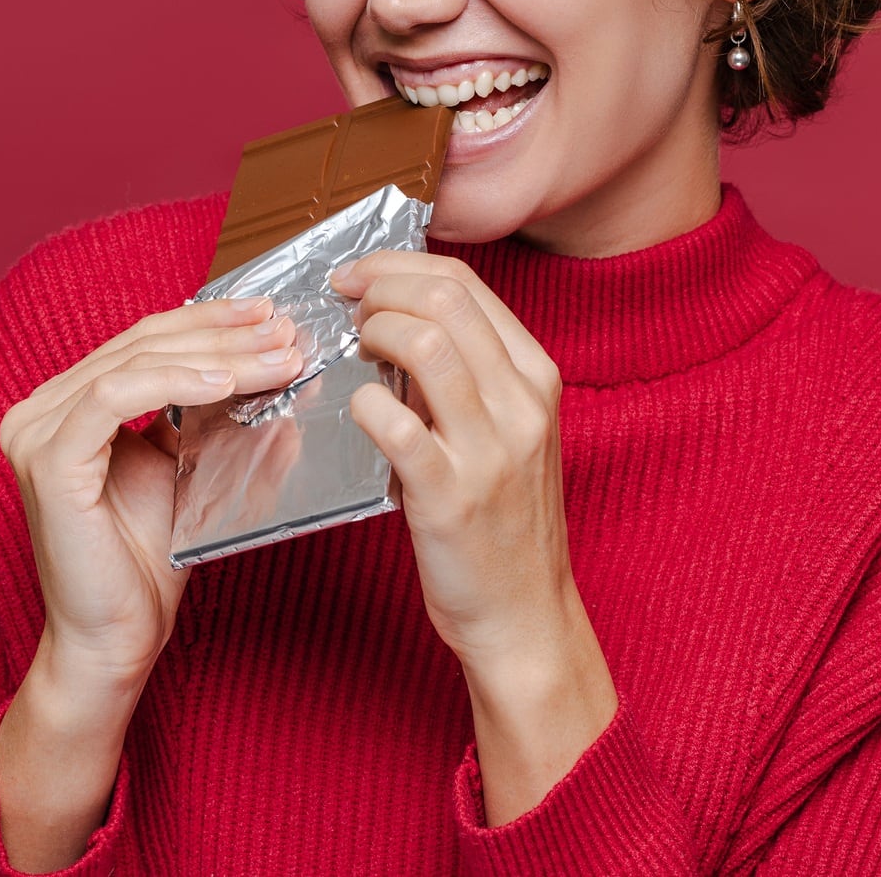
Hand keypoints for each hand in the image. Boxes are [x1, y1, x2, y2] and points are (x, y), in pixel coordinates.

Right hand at [0, 295, 303, 688]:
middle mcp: (41, 410)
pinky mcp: (49, 461)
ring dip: (217, 355)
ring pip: (137, 362)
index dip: (210, 321)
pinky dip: (176, 382)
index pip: (146, 340)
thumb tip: (282, 370)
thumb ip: (217, 419)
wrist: (117, 638)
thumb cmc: (148, 563)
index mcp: (68, 405)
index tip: (271, 317)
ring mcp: (37, 432)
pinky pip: (115, 397)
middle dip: (224, 334)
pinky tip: (227, 384)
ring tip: (277, 358)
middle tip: (285, 331)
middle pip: (144, 344)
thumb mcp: (190, 470)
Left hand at [329, 251, 618, 822]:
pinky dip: (364, 401)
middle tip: (344, 302)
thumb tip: (397, 318)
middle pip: (445, 297)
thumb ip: (469, 376)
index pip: (467, 283)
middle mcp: (521, 403)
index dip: (399, 266)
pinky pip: (395, 422)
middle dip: (378, 285)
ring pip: (426, 343)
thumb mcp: (508, 433)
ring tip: (351, 350)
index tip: (359, 276)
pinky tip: (357, 409)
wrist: (524, 615)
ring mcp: (490, 449)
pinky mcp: (451, 495)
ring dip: (371, 331)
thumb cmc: (504, 523)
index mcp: (537, 378)